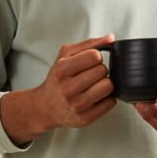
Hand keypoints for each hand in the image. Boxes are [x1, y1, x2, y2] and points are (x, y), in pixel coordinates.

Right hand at [1, 35, 116, 143]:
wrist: (45, 107)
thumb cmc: (57, 79)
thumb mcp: (65, 56)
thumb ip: (89, 44)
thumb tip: (111, 38)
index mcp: (62, 70)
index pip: (95, 56)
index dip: (96, 57)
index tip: (90, 62)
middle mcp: (68, 89)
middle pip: (103, 71)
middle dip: (100, 71)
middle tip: (91, 75)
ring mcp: (77, 105)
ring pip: (109, 86)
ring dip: (105, 84)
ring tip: (95, 85)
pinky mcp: (85, 118)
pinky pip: (110, 102)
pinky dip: (107, 98)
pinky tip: (96, 97)